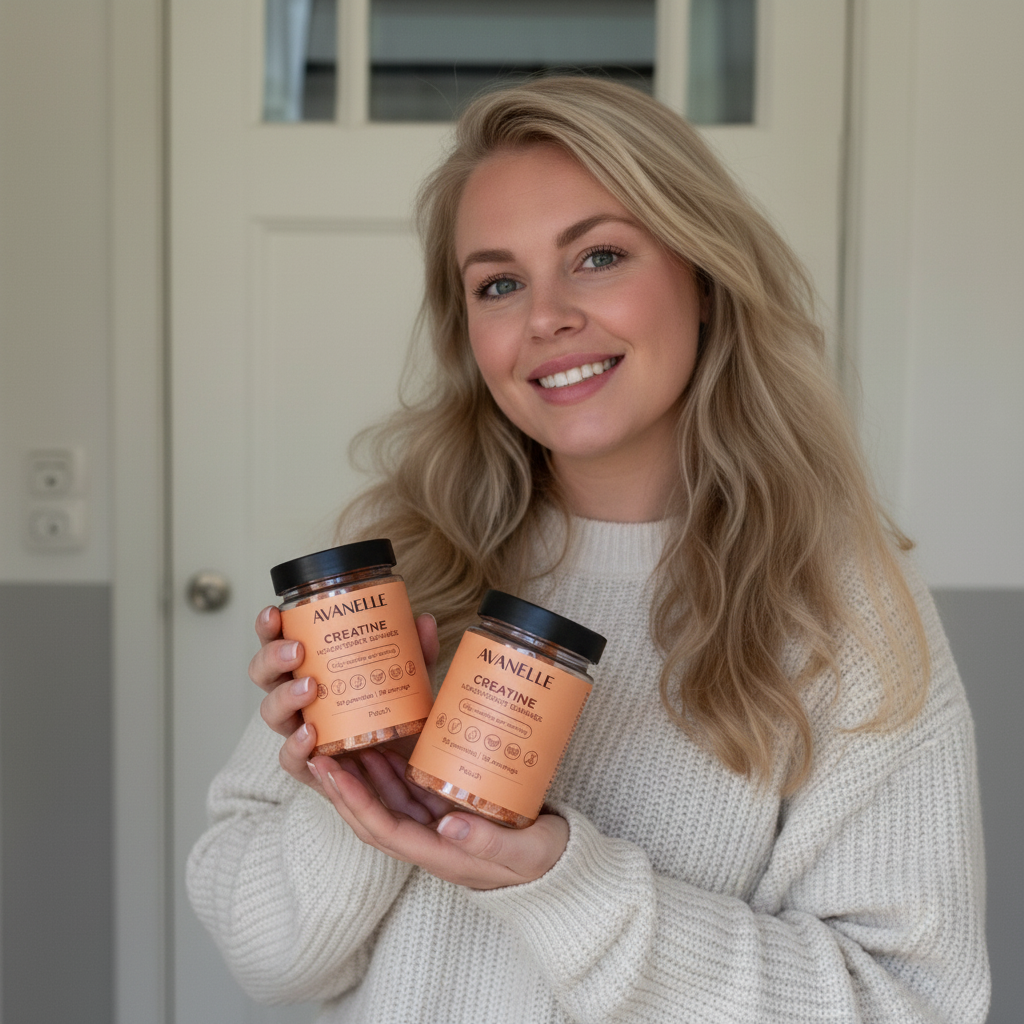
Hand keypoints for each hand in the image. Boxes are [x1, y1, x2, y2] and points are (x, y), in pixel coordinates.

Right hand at [248, 607, 440, 790]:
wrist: (406, 764)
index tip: (275, 613)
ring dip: (285, 697)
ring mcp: (299, 730)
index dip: (269, 628)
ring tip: (311, 687)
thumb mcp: (410, 678)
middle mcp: (297, 697)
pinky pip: (289, 758)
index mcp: (311, 667)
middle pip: (263, 674)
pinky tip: (311, 733)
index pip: (279, 643)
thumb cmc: (396, 712)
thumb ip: (417, 652)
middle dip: (272, 658)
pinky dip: (296, 745)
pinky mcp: (308, 765)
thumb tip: (424, 620)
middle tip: (298, 650)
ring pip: (270, 712)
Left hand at [309, 747, 568, 889]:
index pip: (381, 828)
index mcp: (438, 855)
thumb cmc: (542, 862)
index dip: (353, 801)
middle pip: (373, 815)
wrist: (561, 867)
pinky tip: (387, 744)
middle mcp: (429, 842)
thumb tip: (449, 826)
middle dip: (344, 787)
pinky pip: (411, 790)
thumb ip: (487, 842)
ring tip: (345, 741)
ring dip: (364, 774)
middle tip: (321, 751)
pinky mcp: (449, 809)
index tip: (331, 772)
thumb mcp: (523, 853)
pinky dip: (393, 769)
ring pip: (388, 800)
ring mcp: (437, 826)